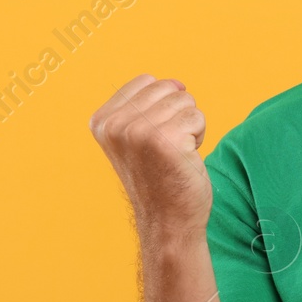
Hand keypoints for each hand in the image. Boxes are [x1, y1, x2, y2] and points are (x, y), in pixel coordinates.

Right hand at [89, 74, 212, 241]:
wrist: (168, 221)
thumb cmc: (159, 175)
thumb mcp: (136, 135)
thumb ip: (146, 104)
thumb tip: (178, 84)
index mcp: (102, 120)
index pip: (147, 81)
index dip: (160, 106)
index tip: (152, 138)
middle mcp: (115, 125)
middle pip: (168, 88)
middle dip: (177, 114)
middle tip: (167, 148)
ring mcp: (138, 131)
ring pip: (185, 101)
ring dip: (189, 127)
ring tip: (175, 154)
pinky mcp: (164, 140)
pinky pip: (197, 117)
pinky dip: (198, 136)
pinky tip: (185, 159)